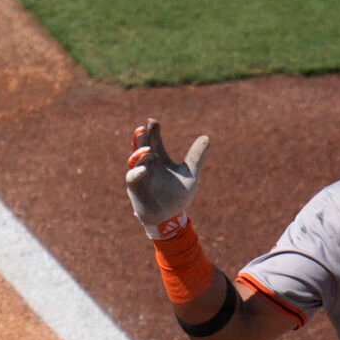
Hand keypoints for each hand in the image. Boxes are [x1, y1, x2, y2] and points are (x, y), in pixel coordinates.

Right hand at [125, 119, 209, 239]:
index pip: (154, 141)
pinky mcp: (136, 189)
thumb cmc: (177, 196)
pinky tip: (144, 169)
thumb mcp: (190, 174)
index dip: (153, 131)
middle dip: (141, 138)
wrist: (170, 218)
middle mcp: (148, 165)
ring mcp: (140, 176)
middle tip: (143, 128)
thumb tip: (207, 137)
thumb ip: (196, 157)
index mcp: (159, 160)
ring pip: (134, 161)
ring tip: (148, 149)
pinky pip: (133, 178)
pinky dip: (137, 173)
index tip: (153, 121)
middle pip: (141, 147)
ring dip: (139, 154)